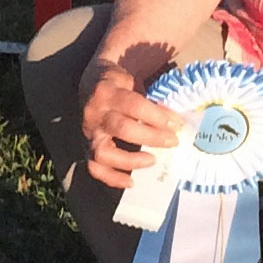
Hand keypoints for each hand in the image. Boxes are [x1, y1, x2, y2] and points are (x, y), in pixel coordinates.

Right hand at [79, 60, 184, 188]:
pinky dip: (112, 178)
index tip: (176, 123)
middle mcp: (95, 114)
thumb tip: (174, 119)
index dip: (157, 116)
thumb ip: (150, 96)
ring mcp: (88, 133)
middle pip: (123, 129)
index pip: (135, 105)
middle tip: (172, 141)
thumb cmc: (118, 83)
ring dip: (131, 161)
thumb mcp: (132, 80)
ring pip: (104, 153)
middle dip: (152, 137)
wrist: (88, 85)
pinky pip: (95, 169)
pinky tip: (131, 182)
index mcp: (107, 92)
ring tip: (152, 161)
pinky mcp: (86, 148)